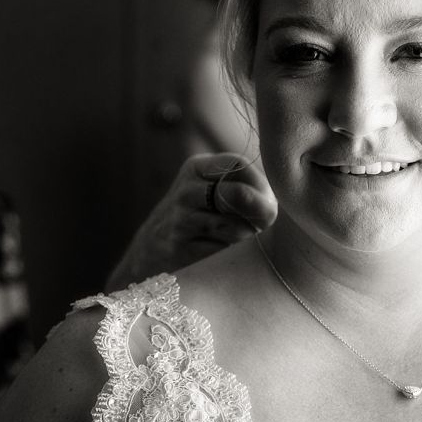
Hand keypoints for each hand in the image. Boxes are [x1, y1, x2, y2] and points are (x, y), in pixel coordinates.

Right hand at [106, 153, 276, 289]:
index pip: (239, 165)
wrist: (149, 254)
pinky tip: (223, 255)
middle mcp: (186, 191)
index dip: (261, 186)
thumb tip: (271, 207)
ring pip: (235, 227)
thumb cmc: (199, 220)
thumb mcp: (213, 192)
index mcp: (197, 169)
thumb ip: (246, 189)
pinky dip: (231, 256)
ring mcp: (180, 221)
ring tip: (240, 241)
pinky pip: (223, 252)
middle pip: (240, 195)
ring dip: (247, 238)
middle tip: (261, 227)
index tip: (268, 204)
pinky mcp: (181, 250)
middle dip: (259, 215)